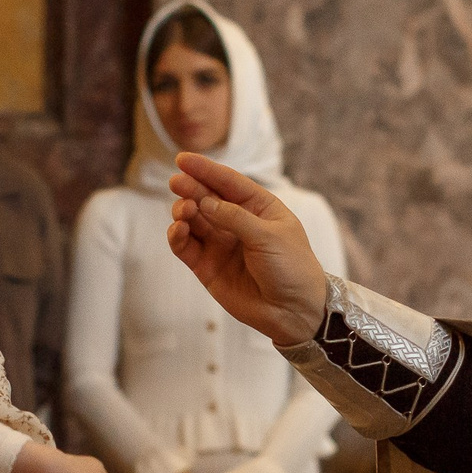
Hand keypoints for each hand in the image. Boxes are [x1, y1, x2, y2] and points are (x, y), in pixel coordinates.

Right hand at [165, 153, 328, 344]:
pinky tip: (178, 230)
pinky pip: (187, 247)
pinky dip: (178, 237)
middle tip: (176, 182)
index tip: (182, 159)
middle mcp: (237, 223)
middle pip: (207, 198)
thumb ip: (235, 218)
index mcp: (259, 208)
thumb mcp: (269, 236)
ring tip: (184, 211)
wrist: (295, 312)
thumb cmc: (292, 268)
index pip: (228, 183)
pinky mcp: (208, 267)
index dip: (206, 170)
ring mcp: (221, 245)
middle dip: (191, 188)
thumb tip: (204, 201)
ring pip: (194, 221)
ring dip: (184, 212)